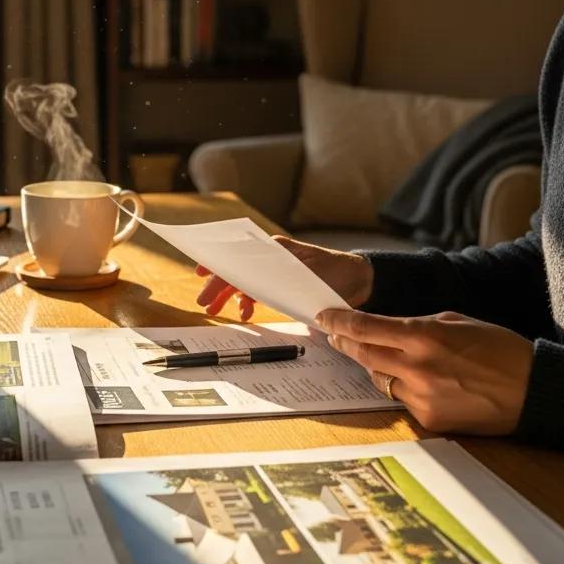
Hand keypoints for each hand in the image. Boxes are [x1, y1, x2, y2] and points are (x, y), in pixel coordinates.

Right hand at [195, 235, 373, 319]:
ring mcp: (276, 272)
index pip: (239, 255)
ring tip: (217, 310)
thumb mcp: (308, 274)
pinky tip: (246, 312)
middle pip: (238, 271)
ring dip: (230, 296)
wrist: (362, 281)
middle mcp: (272, 258)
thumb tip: (253, 285)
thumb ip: (282, 277)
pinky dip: (248, 301)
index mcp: (275, 250)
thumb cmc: (337, 272)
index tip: (201, 272)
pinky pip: (258, 291)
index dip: (219, 264)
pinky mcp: (283, 285)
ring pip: (245, 282)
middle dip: (218, 286)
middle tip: (204, 303)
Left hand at [315, 308, 534, 434]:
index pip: (365, 328)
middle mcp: (416, 368)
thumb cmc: (498, 348)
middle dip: (346, 343)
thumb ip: (416, 325)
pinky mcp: (429, 420)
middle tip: (334, 335)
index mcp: (423, 336)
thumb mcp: (455, 320)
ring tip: (381, 355)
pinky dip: (405, 389)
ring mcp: (421, 397)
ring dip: (376, 366)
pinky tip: (423, 382)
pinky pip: (403, 401)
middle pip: (363, 354)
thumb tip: (387, 329)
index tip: (324, 317)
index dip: (339, 322)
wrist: (534, 390)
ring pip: (380, 379)